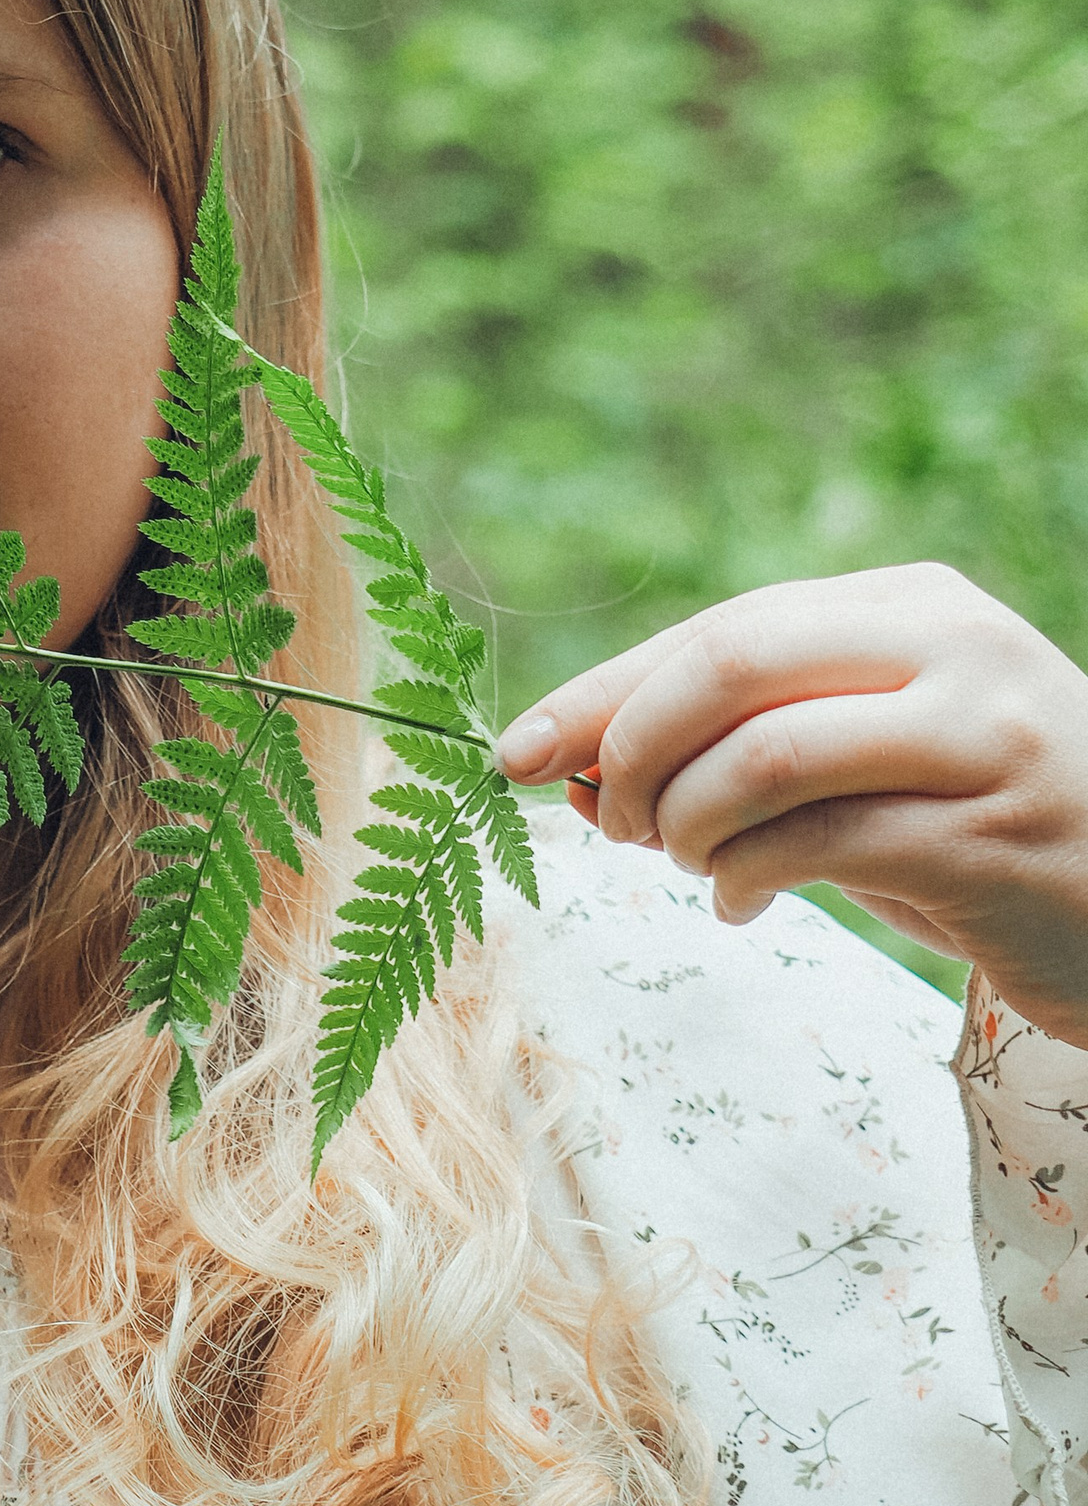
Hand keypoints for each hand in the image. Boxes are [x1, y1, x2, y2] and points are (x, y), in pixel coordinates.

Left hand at [495, 564, 1087, 1048]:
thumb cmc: (968, 824)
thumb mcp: (859, 757)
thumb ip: (735, 743)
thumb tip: (563, 761)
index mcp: (912, 604)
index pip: (721, 630)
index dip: (602, 690)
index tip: (511, 749)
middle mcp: (955, 649)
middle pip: (732, 666)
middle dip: (630, 747)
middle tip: (602, 817)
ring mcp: (984, 738)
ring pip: (766, 757)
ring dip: (684, 823)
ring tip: (681, 861)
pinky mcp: (993, 838)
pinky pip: (818, 845)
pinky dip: (741, 878)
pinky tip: (736, 902)